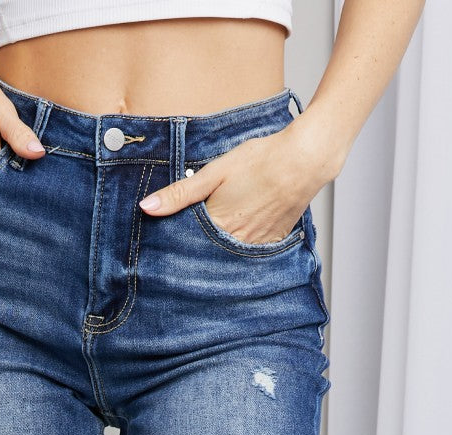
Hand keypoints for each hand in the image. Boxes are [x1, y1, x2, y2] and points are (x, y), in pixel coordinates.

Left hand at [138, 114, 337, 244]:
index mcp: (218, 227)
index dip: (175, 243)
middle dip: (195, 252)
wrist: (305, 160)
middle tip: (187, 246)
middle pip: (206, 255)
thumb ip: (180, 193)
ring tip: (214, 239)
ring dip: (218, 251)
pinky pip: (249, 253)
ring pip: (228, 256)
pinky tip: (237, 236)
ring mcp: (256, 246)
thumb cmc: (261, 161)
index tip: (164, 244)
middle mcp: (236, 243)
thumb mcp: (215, 172)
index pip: (187, 245)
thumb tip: (146, 208)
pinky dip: (239, 248)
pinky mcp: (272, 243)